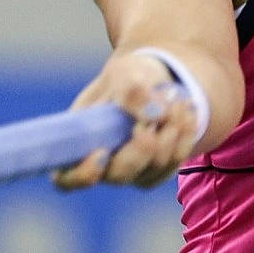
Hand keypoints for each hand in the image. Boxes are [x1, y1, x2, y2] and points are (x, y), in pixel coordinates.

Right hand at [53, 51, 200, 190]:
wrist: (155, 82)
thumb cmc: (128, 78)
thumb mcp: (126, 73)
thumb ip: (133, 91)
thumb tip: (153, 115)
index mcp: (79, 142)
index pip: (67, 179)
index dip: (81, 174)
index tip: (101, 152)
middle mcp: (104, 165)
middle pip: (120, 176)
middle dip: (143, 146)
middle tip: (159, 113)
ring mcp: (132, 172)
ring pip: (153, 168)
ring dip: (170, 133)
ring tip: (175, 99)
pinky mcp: (159, 170)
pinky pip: (175, 162)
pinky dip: (185, 136)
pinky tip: (187, 111)